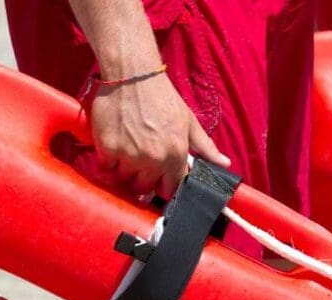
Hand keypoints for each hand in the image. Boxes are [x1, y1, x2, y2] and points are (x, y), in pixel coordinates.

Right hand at [90, 74, 229, 198]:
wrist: (133, 76)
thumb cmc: (164, 98)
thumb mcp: (189, 122)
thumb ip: (206, 147)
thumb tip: (225, 163)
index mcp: (175, 155)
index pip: (170, 190)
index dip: (165, 186)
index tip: (160, 179)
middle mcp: (153, 159)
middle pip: (145, 189)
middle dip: (144, 180)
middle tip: (141, 164)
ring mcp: (129, 155)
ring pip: (125, 180)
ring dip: (125, 172)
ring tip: (127, 154)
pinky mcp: (108, 148)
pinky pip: (106, 168)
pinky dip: (108, 162)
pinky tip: (114, 148)